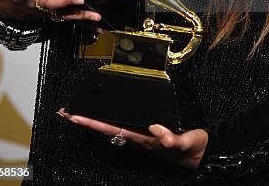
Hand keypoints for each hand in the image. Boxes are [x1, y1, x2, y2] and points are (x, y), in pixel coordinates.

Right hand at [0, 0, 101, 23]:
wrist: (6, 12)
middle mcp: (34, 4)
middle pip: (49, 3)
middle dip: (64, 1)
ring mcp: (45, 11)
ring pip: (64, 14)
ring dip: (80, 15)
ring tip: (95, 15)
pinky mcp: (54, 15)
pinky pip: (70, 19)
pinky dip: (84, 22)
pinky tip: (98, 24)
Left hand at [57, 109, 207, 169]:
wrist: (201, 155)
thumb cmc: (193, 149)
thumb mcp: (187, 142)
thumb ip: (172, 138)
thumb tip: (156, 129)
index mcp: (144, 138)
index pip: (113, 128)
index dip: (93, 122)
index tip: (76, 116)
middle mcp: (139, 138)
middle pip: (106, 128)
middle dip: (86, 120)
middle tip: (67, 112)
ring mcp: (142, 136)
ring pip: (113, 127)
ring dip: (94, 121)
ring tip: (78, 114)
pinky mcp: (148, 133)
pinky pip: (124, 125)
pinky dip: (110, 120)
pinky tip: (104, 118)